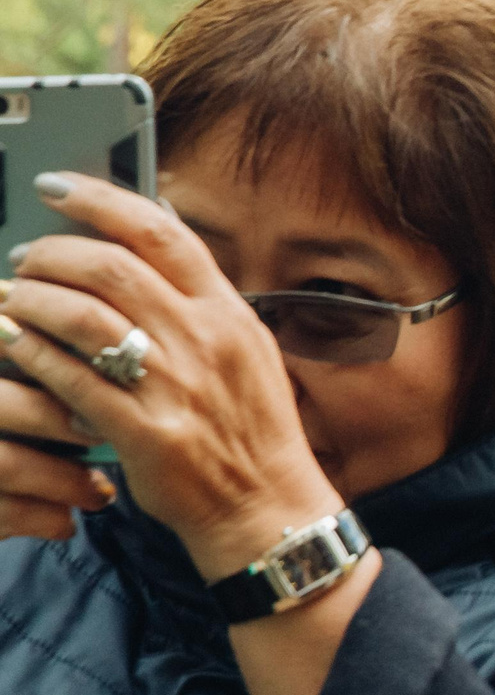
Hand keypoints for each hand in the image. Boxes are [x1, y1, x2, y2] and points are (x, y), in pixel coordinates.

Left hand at [0, 173, 342, 577]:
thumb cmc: (251, 431)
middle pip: (113, 266)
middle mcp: (205, 342)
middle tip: (25, 256)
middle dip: (53, 252)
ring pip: (83, 317)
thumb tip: (154, 244)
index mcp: (229, 315)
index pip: (162, 233)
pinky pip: (71, 378)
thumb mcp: (247, 353)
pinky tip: (12, 342)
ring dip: (32, 299)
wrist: (267, 508)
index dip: (101, 200)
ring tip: (12, 298)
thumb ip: (203, 302)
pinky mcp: (144, 433)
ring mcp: (175, 388)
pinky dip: (32, 353)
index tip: (56, 186)